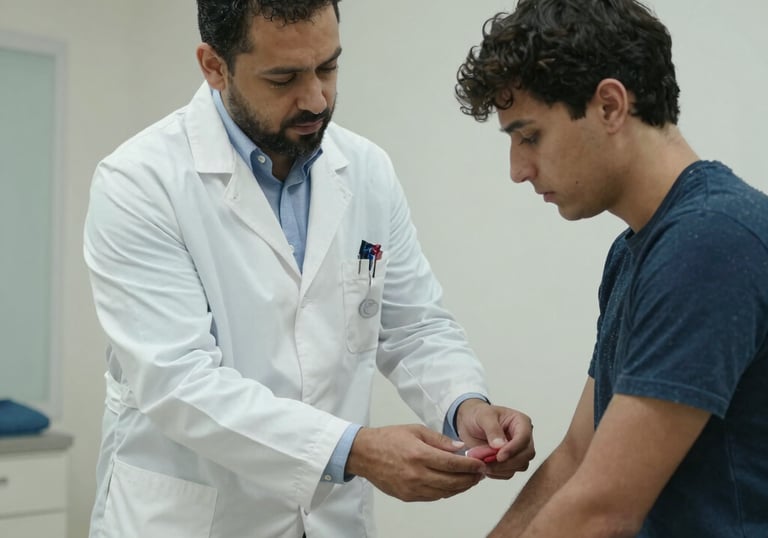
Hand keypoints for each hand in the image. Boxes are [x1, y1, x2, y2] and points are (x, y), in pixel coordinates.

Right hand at [346, 424, 485, 501]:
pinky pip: (432, 497)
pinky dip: (446, 492)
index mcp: (419, 454)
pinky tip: (452, 485)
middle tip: (481, 474)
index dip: (470, 465)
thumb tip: (459, 447)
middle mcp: (416, 474)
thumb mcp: (415, 430)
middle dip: (470, 478)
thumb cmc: (388, 439)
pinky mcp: (407, 496)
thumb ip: (439, 440)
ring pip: (444, 492)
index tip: (481, 464)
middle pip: (452, 481)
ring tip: (470, 480)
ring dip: (461, 487)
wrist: (364, 454)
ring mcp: (411, 488)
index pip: (452, 463)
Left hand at [457, 399, 534, 479]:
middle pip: (526, 455)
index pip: (524, 438)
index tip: (499, 456)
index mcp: (521, 422)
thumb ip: (492, 429)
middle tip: (488, 463)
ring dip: (502, 469)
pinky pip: (509, 472)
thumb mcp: (483, 416)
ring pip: (519, 466)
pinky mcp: (510, 461)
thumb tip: (500, 445)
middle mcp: (523, 437)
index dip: (513, 449)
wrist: (468, 423)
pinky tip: (485, 467)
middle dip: (508, 462)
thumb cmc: (478, 414)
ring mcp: (518, 450)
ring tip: (483, 463)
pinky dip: (497, 473)